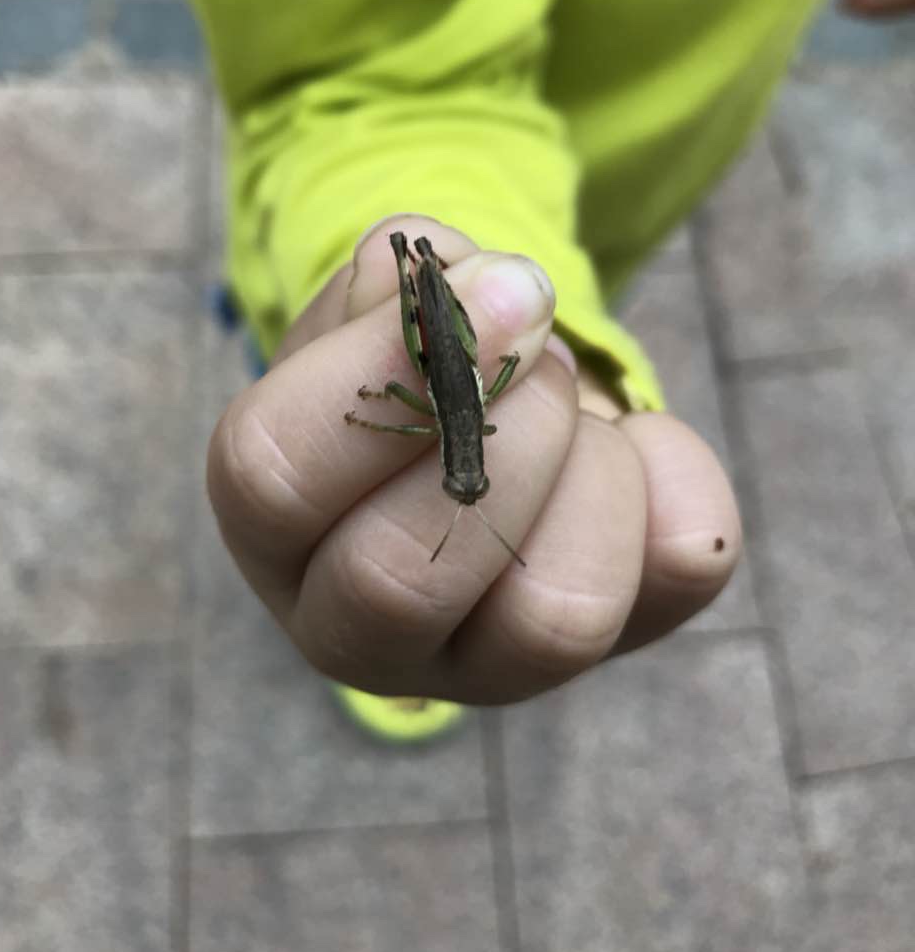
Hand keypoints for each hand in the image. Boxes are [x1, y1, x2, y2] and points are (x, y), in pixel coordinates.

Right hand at [206, 216, 740, 703]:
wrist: (495, 417)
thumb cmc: (412, 369)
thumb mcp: (377, 313)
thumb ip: (405, 286)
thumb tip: (482, 286)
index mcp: (277, 535)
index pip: (272, 479)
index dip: (375, 368)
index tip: (478, 289)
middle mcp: (362, 632)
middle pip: (397, 582)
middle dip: (498, 435)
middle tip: (539, 355)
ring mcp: (491, 665)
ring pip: (553, 619)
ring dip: (590, 465)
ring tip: (577, 411)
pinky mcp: (615, 643)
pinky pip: (679, 573)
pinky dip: (680, 473)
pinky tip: (639, 442)